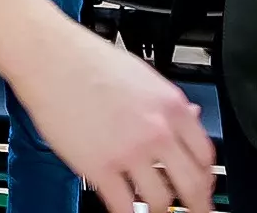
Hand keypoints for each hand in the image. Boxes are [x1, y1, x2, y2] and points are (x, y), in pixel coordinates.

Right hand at [7, 29, 215, 212]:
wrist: (50, 58)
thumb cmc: (88, 61)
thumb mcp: (143, 75)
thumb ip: (168, 104)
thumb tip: (190, 118)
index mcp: (171, 107)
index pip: (205, 156)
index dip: (206, 178)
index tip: (203, 186)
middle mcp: (157, 131)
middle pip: (192, 184)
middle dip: (196, 204)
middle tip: (194, 210)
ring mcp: (129, 152)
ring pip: (161, 201)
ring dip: (159, 209)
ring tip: (153, 208)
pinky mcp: (99, 168)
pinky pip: (124, 206)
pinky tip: (127, 210)